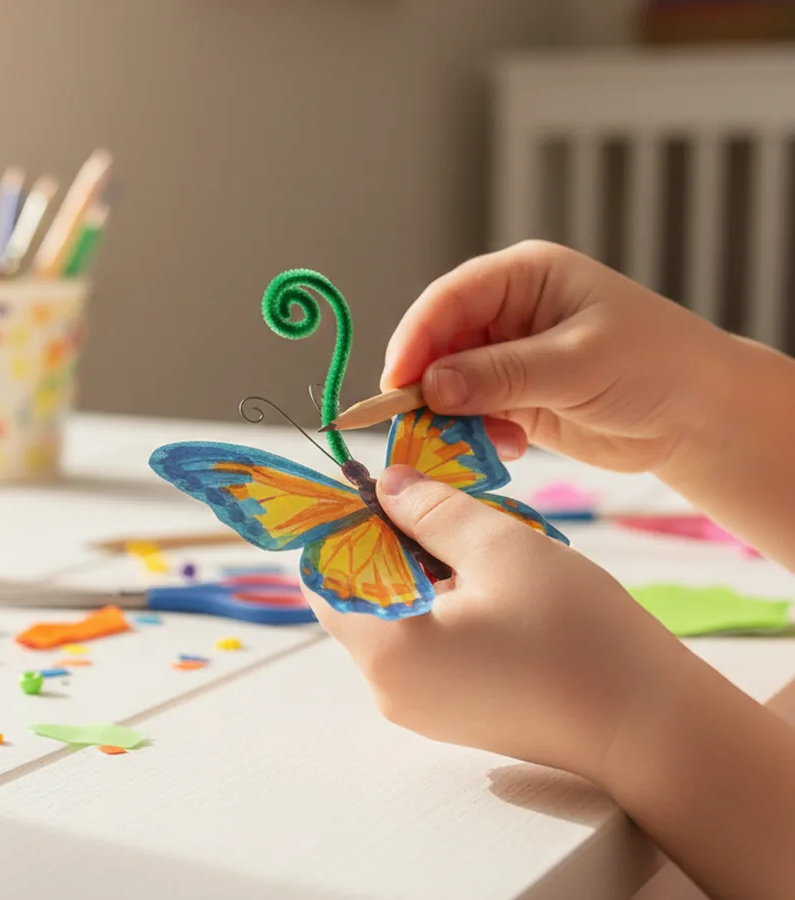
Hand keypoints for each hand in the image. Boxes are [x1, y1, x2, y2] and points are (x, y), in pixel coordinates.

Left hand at [305, 464, 687, 781]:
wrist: (649, 727)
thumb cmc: (577, 634)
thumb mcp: (499, 546)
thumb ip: (430, 509)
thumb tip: (384, 485)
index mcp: (386, 650)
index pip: (325, 575)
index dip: (348, 524)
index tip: (387, 489)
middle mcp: (388, 688)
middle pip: (358, 596)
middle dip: (390, 543)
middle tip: (443, 509)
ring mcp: (420, 707)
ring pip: (394, 617)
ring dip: (422, 571)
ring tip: (480, 545)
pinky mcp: (454, 712)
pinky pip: (424, 645)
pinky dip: (443, 605)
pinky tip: (494, 585)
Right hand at [382, 240, 742, 474]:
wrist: (701, 416)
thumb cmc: (655, 365)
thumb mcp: (576, 364)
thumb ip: (500, 374)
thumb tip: (430, 386)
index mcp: (524, 277)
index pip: (448, 299)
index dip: (415, 338)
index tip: (395, 381)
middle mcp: (508, 313)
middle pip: (439, 343)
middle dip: (428, 384)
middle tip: (418, 423)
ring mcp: (508, 357)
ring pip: (448, 384)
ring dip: (452, 416)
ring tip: (480, 439)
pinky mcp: (513, 398)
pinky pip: (470, 415)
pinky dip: (474, 434)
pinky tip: (508, 446)